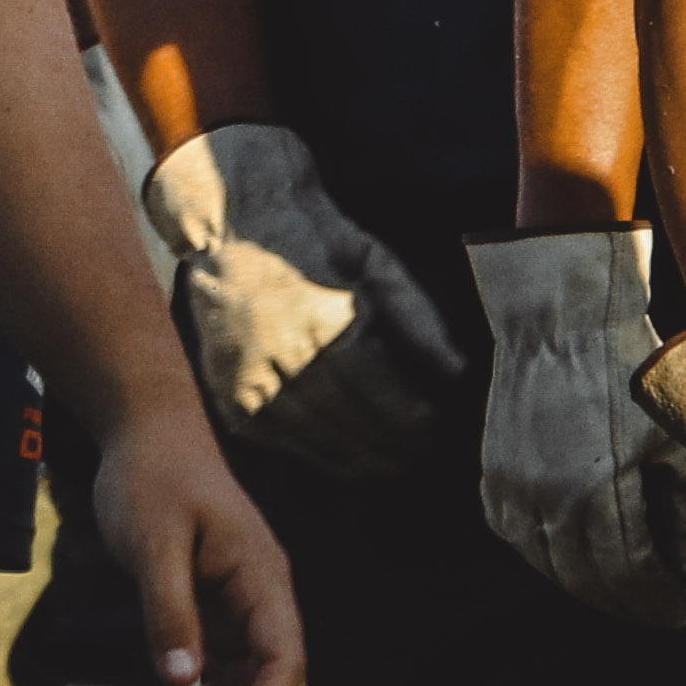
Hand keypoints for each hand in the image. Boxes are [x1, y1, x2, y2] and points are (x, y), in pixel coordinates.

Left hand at [80, 399, 304, 685]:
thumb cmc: (150, 476)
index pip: (283, 661)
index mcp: (261, 577)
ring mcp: (242, 604)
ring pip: (247, 684)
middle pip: (272, 684)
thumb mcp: (152, 542)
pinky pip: (223, 669)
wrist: (144, 432)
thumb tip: (181, 683)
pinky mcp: (217, 607)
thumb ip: (168, 610)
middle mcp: (262, 596)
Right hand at [139, 122, 472, 479]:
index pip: (375, 388)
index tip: (435, 427)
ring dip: (354, 458)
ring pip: (310, 436)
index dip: (408, 416)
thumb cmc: (317, 241)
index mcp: (321, 318)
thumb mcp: (375, 262)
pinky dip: (312, 454)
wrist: (237, 221)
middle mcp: (279, 352)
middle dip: (387, 444)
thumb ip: (417, 317)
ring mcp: (247, 375)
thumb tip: (457, 372)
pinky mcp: (227, 390)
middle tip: (418, 454)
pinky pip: (275, 438)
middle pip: (345, 419)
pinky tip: (341, 458)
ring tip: (387, 464)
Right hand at [466, 227, 685, 625]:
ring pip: (546, 565)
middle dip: (629, 606)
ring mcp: (514, 487)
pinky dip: (542, 553)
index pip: (631, 580)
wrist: (561, 317)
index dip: (661, 605)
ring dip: (585, 587)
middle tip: (659, 612)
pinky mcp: (493, 471)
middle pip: (588, 583)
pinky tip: (570, 552)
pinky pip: (513, 534)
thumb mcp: (675, 437)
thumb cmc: (629, 370)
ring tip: (620, 589)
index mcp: (598, 493)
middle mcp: (548, 500)